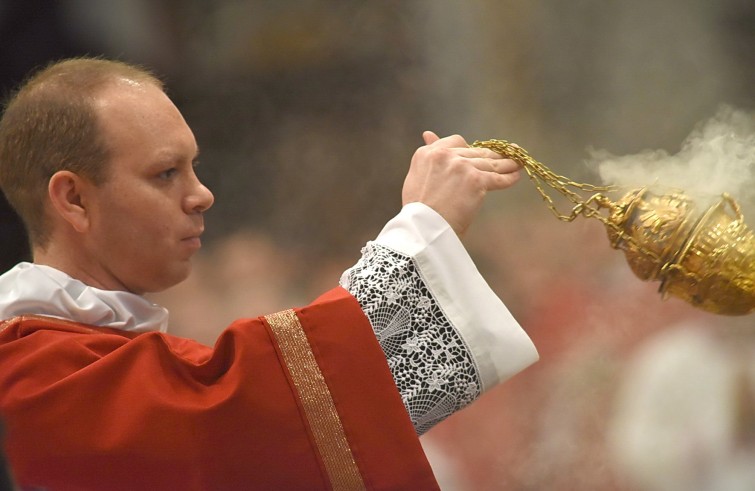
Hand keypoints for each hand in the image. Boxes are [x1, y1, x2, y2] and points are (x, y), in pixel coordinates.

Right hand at [402, 131, 520, 235]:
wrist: (424, 230)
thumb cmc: (419, 211)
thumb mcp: (416, 177)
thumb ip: (428, 156)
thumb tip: (428, 134)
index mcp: (427, 153)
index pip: (456, 142)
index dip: (470, 149)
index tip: (479, 154)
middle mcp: (444, 155)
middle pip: (475, 152)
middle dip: (491, 156)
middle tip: (506, 156)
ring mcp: (461, 166)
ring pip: (489, 163)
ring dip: (505, 164)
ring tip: (516, 164)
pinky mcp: (476, 180)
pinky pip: (497, 177)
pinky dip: (509, 177)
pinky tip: (516, 176)